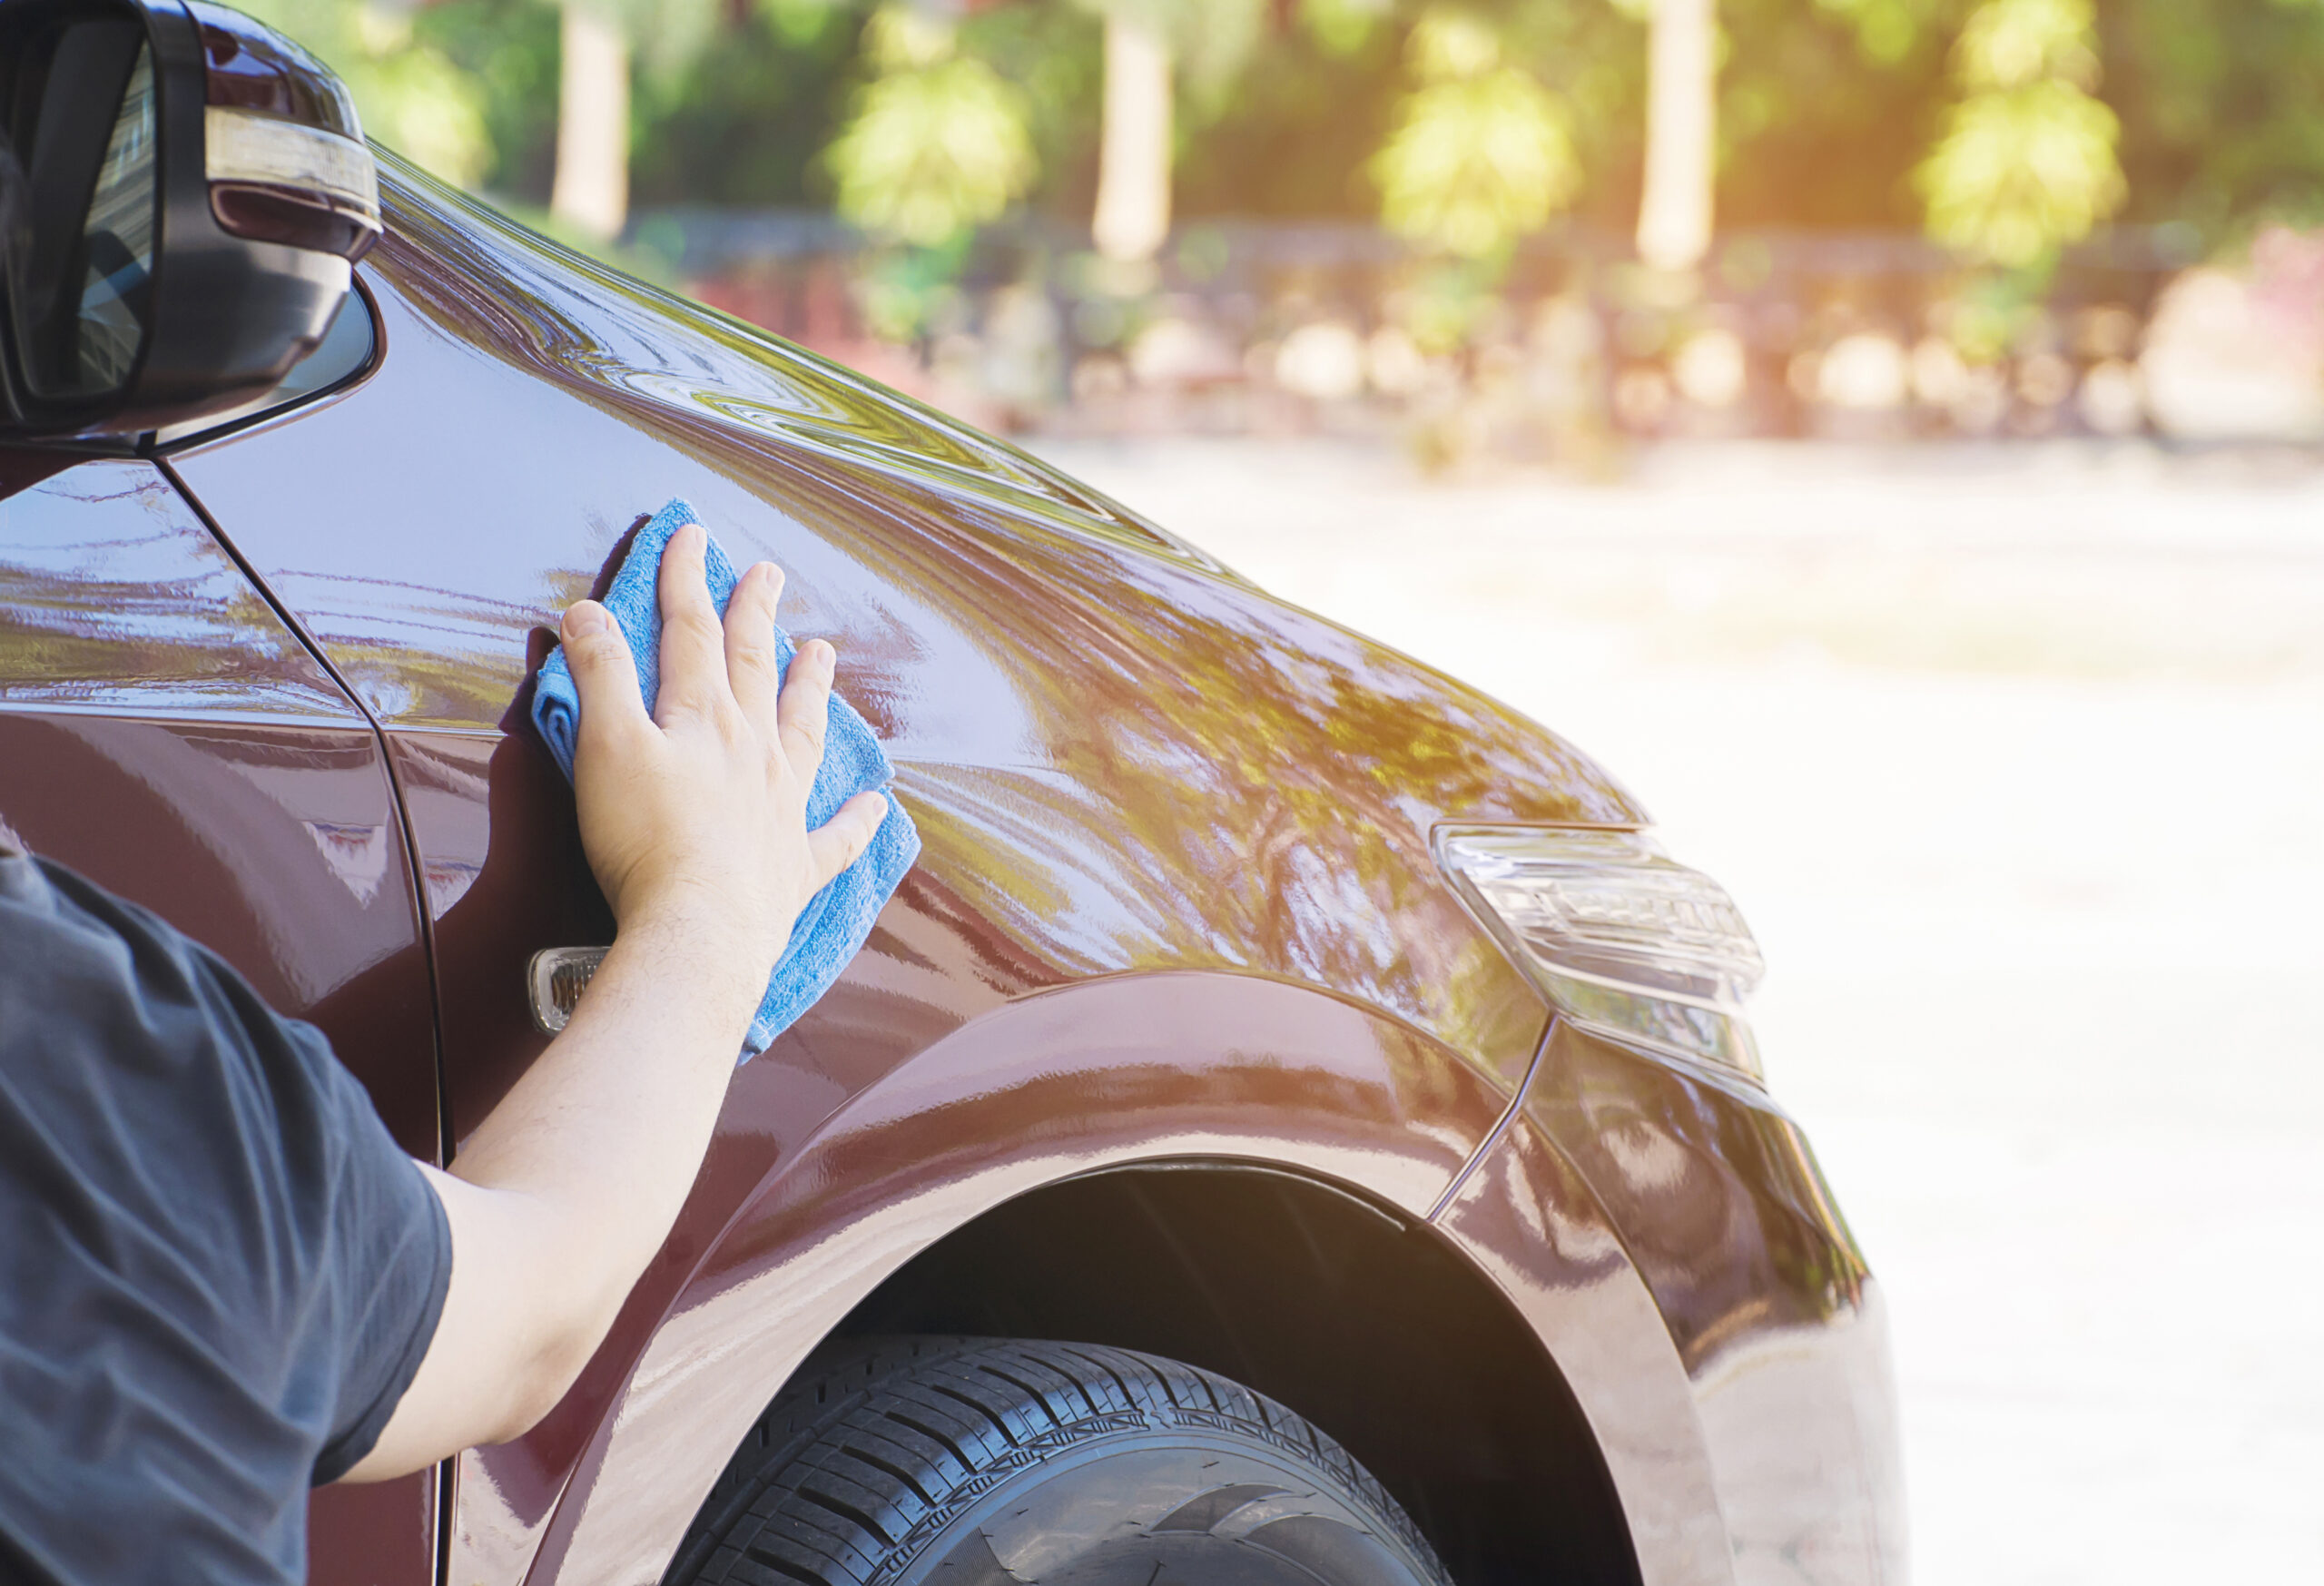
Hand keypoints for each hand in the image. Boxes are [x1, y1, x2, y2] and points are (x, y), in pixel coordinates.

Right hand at [555, 523, 886, 1018]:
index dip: (687, 580)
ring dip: (812, 689)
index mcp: (705, 718)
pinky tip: (878, 804)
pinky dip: (857, 819)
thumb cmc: (646, 842)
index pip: (692, 632)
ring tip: (822, 652)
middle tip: (768, 573)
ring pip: (803, 731)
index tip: (691, 536)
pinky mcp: (794, 865)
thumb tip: (587, 611)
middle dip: (755, 614)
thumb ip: (599, 675)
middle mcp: (754, 751)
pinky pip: (836, 837)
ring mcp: (782, 807)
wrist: (699, 931)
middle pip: (755, 667)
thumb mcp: (606, 745)